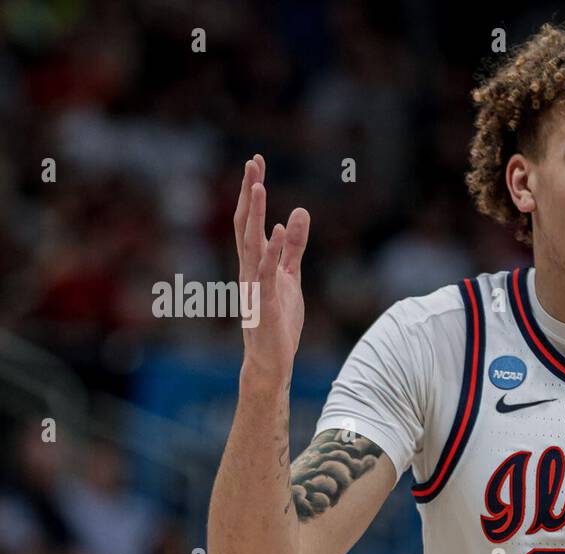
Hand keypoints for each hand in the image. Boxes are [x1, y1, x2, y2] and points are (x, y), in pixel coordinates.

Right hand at [233, 154, 310, 384]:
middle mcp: (249, 268)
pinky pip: (266, 273)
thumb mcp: (291, 276)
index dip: (253, 191)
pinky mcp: (264, 303)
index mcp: (255, 261)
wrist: (270, 360)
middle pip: (246, 224)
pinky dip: (272, 251)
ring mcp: (254, 285)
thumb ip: (294, 247)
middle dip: (250, 193)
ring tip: (259, 186)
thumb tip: (299, 213)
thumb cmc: (278, 320)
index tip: (256, 163)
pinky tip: (279, 230)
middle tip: (253, 163)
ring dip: (256, 215)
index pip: (252, 220)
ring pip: (251, 243)